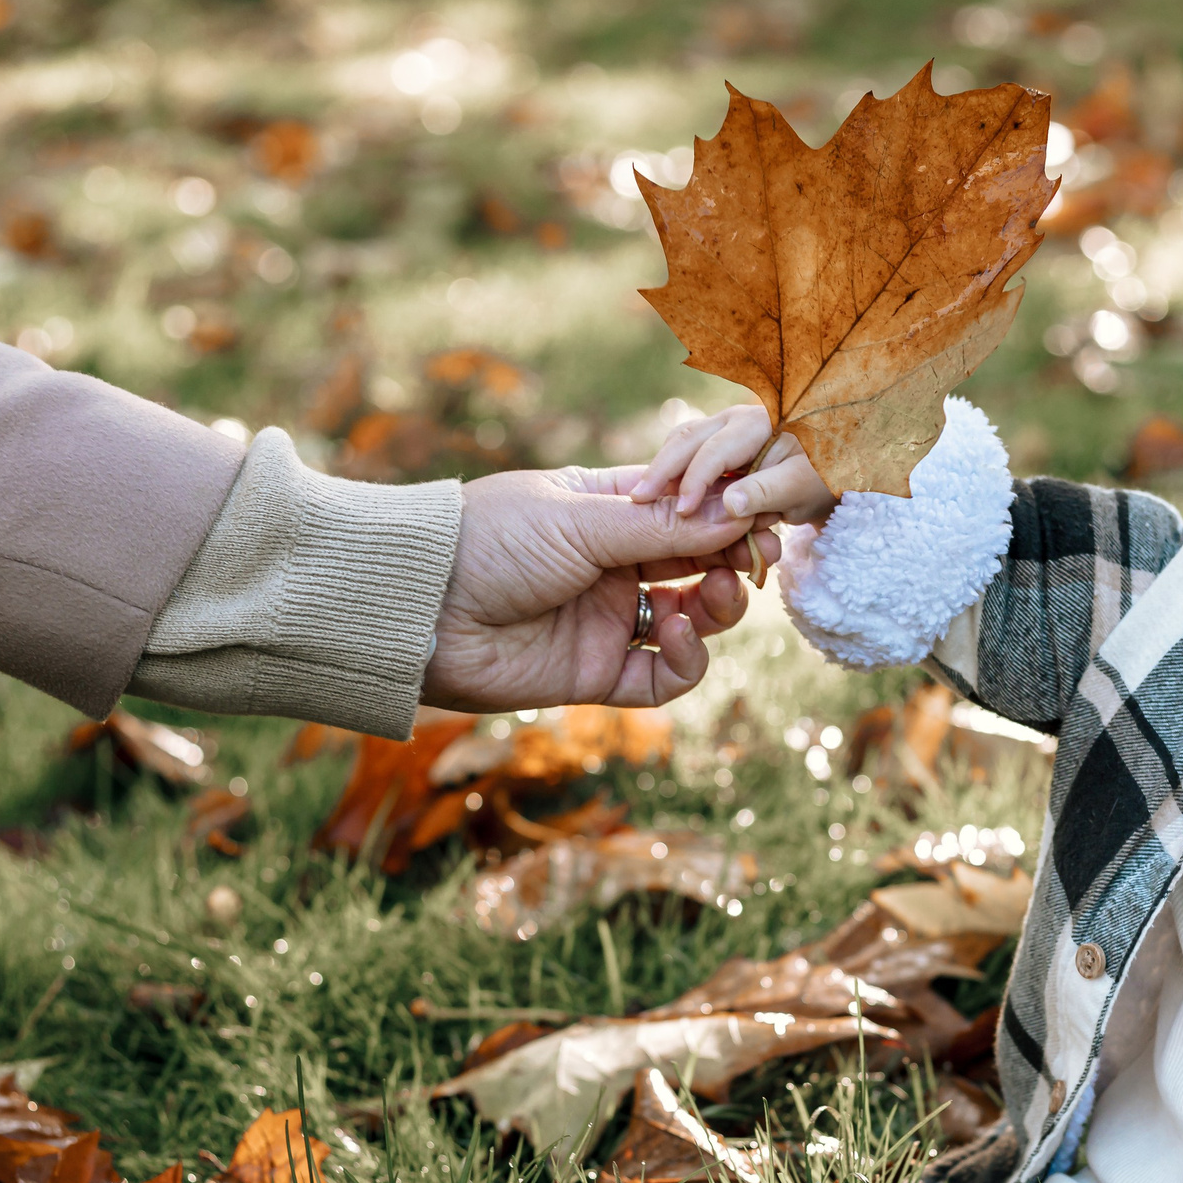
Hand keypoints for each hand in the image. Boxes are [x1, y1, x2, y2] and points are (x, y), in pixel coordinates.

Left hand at [422, 466, 778, 711]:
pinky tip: (677, 634)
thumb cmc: (488, 541)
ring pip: (695, 620)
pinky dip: (686, 658)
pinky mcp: (599, 674)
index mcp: (609, 509)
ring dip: (719, 608)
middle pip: (702, 563)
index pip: (688, 507)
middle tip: (759, 558)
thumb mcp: (580, 520)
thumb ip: (661, 526)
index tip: (761, 511)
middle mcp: (615, 563)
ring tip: (719, 594)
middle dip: (736, 560)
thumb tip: (739, 513)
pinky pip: (665, 675)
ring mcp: (610, 619)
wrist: (421, 609)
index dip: (728, 511)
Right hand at [629, 404, 838, 528]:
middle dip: (661, 469)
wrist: (830, 475)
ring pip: (681, 445)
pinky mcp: (717, 447)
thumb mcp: (803, 488)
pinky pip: (686, 456)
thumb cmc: (823, 479)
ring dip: (661, 471)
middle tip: (637, 501)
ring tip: (641, 499)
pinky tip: (657, 498)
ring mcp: (723, 431)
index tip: (680, 511)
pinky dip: (671, 475)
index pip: (715, 450)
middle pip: (687, 439)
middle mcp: (734, 420)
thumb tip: (729, 504)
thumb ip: (768, 493)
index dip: (695, 480)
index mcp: (757, 423)